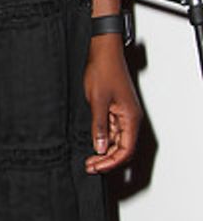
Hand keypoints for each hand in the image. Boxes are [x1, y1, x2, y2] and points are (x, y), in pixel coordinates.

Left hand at [83, 36, 140, 173]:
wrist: (103, 53)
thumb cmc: (104, 71)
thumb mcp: (98, 101)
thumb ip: (99, 126)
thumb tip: (100, 148)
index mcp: (130, 118)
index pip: (126, 149)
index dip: (112, 162)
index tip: (96, 167)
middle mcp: (130, 119)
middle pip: (123, 149)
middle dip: (108, 161)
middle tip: (90, 167)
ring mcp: (123, 116)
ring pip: (118, 142)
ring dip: (105, 153)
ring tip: (90, 161)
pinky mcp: (116, 111)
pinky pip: (113, 132)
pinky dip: (104, 141)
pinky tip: (94, 146)